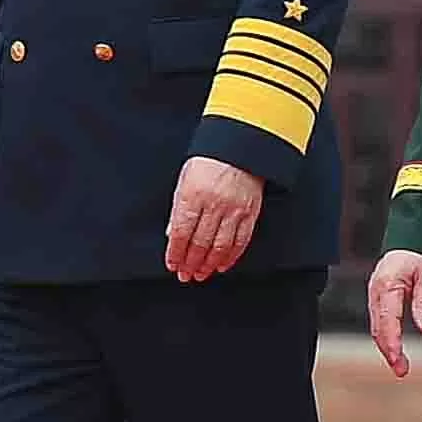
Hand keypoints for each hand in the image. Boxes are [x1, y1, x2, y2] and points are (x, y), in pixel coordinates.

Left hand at [163, 156, 264, 282]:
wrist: (239, 146)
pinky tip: (222, 264)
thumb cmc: (209, 161)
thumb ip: (178, 208)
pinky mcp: (250, 213)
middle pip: (200, 243)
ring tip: (201, 273)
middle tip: (185, 274)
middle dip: (190, 263)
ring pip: (219, 246)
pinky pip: (240, 241)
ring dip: (209, 264)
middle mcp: (214, 204)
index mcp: (193, 195)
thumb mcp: (185, 179)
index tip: (173, 264)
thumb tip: (172, 234)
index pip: (181, 232)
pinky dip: (231, 256)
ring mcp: (234, 210)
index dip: (176, 253)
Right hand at [364, 249, 421, 375]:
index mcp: (387, 285)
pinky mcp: (377, 301)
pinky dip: (385, 339)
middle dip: (388, 351)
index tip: (398, 358)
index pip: (388, 319)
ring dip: (386, 349)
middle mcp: (376, 293)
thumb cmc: (418, 257)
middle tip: (400, 370)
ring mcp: (374, 297)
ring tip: (399, 366)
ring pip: (377, 329)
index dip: (392, 341)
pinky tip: (394, 351)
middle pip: (378, 328)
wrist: (409, 245)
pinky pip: (378, 323)